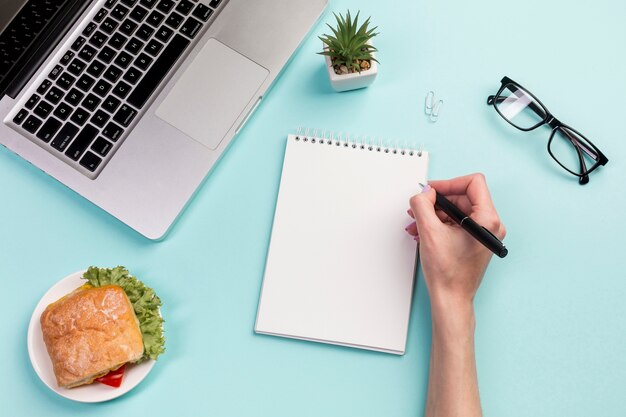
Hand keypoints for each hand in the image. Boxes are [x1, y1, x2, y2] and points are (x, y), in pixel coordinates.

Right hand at [406, 173, 504, 309]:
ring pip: (457, 210)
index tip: (431, 191)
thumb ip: (423, 204)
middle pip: (463, 196)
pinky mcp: (475, 241)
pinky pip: (456, 222)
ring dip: (434, 214)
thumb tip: (424, 193)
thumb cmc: (448, 273)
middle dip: (437, 201)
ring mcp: (483, 233)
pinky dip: (439, 224)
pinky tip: (423, 232)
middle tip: (419, 208)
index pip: (472, 182)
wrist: (451, 298)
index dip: (448, 183)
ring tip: (417, 224)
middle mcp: (490, 224)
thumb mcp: (429, 231)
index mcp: (487, 219)